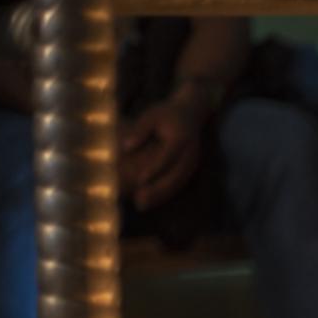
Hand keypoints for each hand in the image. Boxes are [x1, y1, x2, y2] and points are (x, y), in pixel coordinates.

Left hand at [119, 94, 205, 209]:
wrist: (192, 112)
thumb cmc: (167, 113)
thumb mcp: (151, 115)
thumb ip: (139, 131)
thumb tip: (125, 147)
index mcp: (180, 138)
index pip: (167, 157)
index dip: (154, 169)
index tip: (140, 180)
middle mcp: (189, 154)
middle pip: (174, 176)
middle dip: (157, 190)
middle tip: (138, 201)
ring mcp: (192, 163)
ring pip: (177, 183)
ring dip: (160, 196)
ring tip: (141, 205)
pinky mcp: (190, 168)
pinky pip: (178, 184)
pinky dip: (165, 193)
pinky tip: (150, 200)